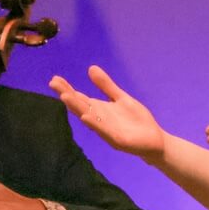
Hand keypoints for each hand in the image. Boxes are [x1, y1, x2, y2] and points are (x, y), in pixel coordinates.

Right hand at [49, 65, 166, 162]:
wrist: (155, 141)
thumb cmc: (136, 121)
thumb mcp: (121, 98)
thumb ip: (106, 86)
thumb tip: (91, 68)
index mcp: (99, 110)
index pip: (80, 98)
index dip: (67, 89)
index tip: (55, 79)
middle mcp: (99, 120)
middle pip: (80, 106)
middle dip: (67, 95)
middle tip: (53, 83)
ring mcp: (107, 131)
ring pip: (89, 118)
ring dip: (77, 108)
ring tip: (65, 97)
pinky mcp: (118, 140)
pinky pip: (104, 131)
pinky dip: (95, 124)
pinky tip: (86, 117)